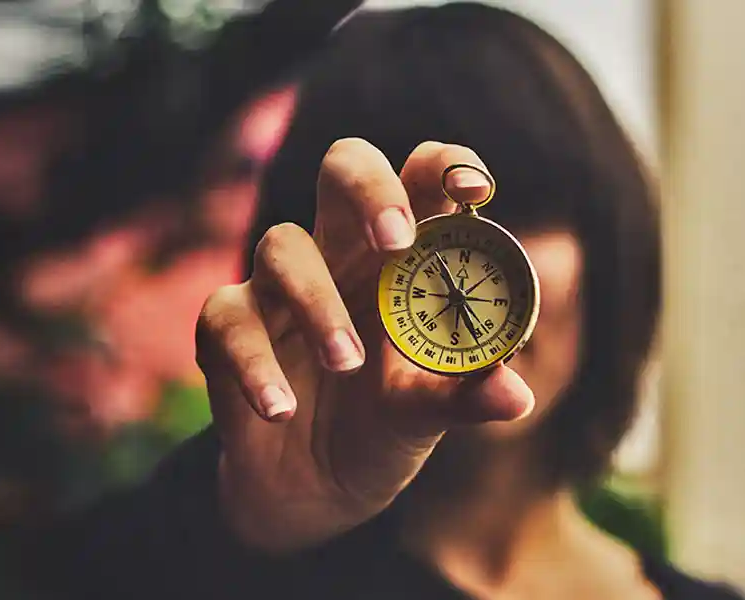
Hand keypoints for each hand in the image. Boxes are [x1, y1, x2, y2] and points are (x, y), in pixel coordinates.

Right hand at [195, 139, 534, 552]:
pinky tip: (282, 408)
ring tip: (347, 364)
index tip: (474, 192)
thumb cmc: (383, 424)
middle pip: (344, 166)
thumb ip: (467, 396)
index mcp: (402, 253)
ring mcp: (279, 284)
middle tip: (395, 242)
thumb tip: (517, 395)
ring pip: (281, 244)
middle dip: (370, 190)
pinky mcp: (229, 328)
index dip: (448, 165)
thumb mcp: (430, 412)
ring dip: (317, 302)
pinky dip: (255, 364)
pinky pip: (227, 319)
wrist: (316, 491)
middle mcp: (340, 251)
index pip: (423, 174)